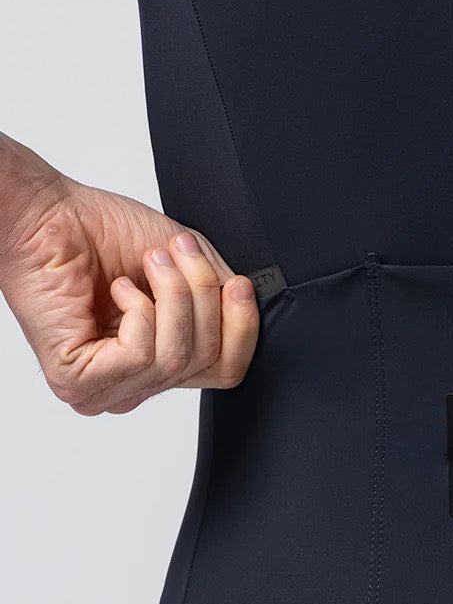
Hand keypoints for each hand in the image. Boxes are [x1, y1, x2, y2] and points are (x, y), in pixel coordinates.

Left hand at [0, 138, 259, 414]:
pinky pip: (142, 355)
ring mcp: (105, 388)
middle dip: (204, 295)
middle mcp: (134, 382)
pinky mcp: (77, 382)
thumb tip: (251, 312)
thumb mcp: (187, 264)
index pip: (227, 371)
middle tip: (177, 254)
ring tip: (148, 264)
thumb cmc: (102, 233)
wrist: (50, 215)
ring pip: (178, 359)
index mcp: (160, 359)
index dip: (243, 326)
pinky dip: (140, 309)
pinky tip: (117, 289)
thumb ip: (220, 296)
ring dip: (173, 294)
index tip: (238, 283)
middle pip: (210, 363)